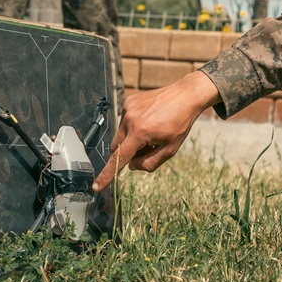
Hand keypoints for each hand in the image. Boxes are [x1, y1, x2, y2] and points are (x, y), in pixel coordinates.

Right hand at [92, 71, 220, 191]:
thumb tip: (131, 166)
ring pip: (120, 134)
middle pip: (117, 147)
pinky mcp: (128, 101)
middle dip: (127, 152)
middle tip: (148, 146)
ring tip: (151, 129)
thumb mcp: (170, 149)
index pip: (118, 158)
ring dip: (131, 137)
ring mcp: (127, 108)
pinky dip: (133, 124)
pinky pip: (124, 120)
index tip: (95, 186)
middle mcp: (130, 119)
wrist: (186, 95)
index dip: (107, 175)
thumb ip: (150, 162)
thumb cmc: (180, 122)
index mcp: (140, 132)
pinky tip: (149, 118)